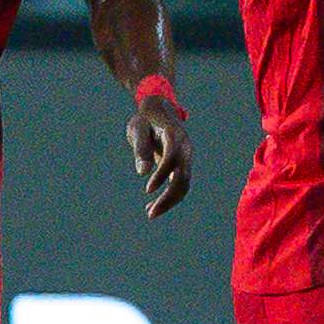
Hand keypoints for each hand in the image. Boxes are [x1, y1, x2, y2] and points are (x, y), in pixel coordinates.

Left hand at [126, 94, 190, 216]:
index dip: (161, 175)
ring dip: (169, 201)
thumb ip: (141, 149)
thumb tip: (142, 173)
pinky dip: (169, 196)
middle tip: (150, 214)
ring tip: (150, 213)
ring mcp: (186, 157)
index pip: (172, 159)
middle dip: (168, 197)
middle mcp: (185, 149)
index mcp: (175, 136)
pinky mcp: (181, 164)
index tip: (147, 190)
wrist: (159, 110)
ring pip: (184, 184)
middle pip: (183, 177)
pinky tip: (151, 205)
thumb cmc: (145, 119)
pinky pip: (179, 184)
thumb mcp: (137, 129)